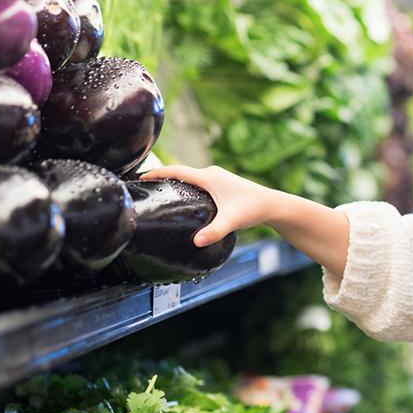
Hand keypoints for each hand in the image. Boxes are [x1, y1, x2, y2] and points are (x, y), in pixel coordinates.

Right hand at [139, 165, 275, 245]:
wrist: (272, 205)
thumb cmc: (252, 209)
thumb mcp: (231, 220)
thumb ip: (214, 231)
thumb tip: (196, 242)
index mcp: (209, 177)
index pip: (176, 170)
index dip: (157, 172)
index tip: (140, 176)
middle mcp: (212, 173)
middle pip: (180, 172)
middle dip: (162, 177)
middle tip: (144, 186)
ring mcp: (217, 178)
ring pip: (190, 177)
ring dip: (174, 181)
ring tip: (158, 191)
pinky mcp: (222, 184)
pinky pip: (197, 182)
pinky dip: (186, 186)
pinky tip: (182, 198)